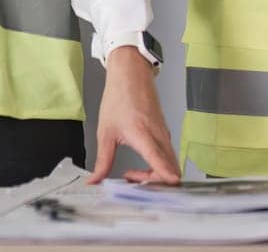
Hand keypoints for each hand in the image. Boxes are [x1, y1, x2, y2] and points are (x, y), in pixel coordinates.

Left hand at [88, 46, 180, 184]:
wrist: (131, 74)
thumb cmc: (119, 97)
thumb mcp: (105, 132)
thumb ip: (103, 160)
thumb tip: (95, 180)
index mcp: (144, 136)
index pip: (162, 163)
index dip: (165, 180)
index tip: (162, 192)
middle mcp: (159, 136)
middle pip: (171, 169)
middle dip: (156, 184)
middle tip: (134, 184)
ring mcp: (164, 134)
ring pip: (171, 162)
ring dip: (157, 174)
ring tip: (133, 174)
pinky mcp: (165, 132)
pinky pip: (168, 154)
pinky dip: (159, 165)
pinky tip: (142, 164)